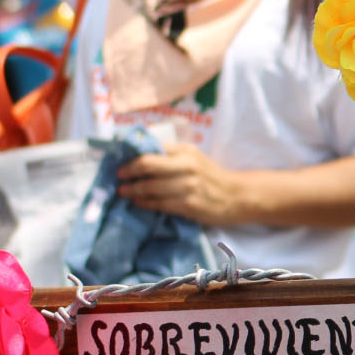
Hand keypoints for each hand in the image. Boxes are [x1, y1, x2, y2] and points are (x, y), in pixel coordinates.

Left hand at [115, 142, 250, 225]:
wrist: (237, 196)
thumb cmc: (211, 177)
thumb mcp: (194, 158)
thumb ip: (171, 154)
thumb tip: (139, 154)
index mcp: (186, 151)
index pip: (152, 149)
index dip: (132, 155)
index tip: (121, 161)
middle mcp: (187, 165)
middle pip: (147, 165)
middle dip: (128, 171)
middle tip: (118, 176)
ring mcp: (188, 186)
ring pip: (150, 186)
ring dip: (133, 190)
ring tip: (123, 192)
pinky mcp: (189, 205)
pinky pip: (159, 203)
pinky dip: (145, 203)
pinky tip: (138, 203)